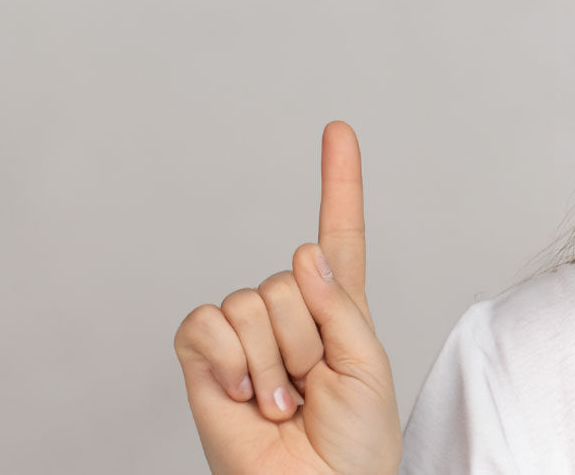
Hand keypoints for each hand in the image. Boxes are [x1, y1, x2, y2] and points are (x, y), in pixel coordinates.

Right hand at [175, 121, 400, 473]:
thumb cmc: (354, 444)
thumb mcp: (369, 367)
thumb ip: (342, 306)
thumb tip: (303, 255)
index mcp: (339, 308)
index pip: (339, 235)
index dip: (339, 182)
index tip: (337, 130)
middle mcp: (290, 312)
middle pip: (291, 276)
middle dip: (309, 339)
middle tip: (314, 389)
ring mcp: (244, 334)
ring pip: (254, 301)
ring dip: (275, 362)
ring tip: (286, 403)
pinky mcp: (205, 358)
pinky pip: (208, 325)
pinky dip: (233, 363)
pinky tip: (247, 397)